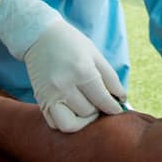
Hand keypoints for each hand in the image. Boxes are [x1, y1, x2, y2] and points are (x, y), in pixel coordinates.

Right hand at [0, 0, 125, 131]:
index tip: (117, 109)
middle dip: (98, 109)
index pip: (103, 100)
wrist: (39, 36)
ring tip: (87, 109)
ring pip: (71, 125)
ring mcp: (49, 95)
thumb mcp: (95, 55)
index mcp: (82, 71)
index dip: (113, 108)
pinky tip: (73, 111)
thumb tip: (122, 99)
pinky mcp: (40, 100)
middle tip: (100, 102)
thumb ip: (111, 79)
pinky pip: (55, 124)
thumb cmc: (71, 43)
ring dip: (82, 120)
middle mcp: (64, 86)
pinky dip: (66, 122)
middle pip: (88, 112)